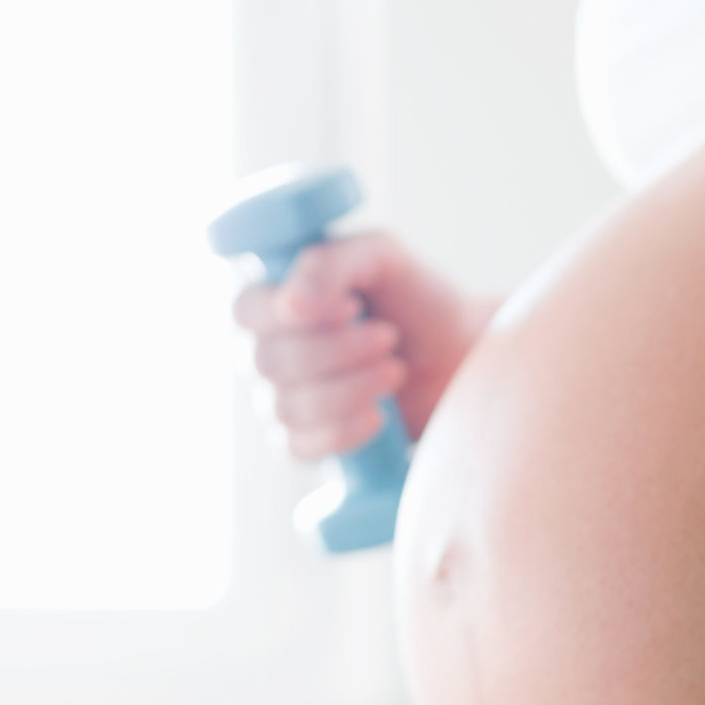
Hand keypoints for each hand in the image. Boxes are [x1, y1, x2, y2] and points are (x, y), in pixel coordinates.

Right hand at [231, 230, 493, 460]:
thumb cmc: (414, 298)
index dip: (291, 315)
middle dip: (337, 353)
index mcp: (274, 299)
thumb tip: (287, 305)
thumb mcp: (379, 257)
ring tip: (395, 372)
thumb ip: (330, 264)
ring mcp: (280, 400)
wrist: (459, 356)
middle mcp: (267, 350)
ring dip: (350, 390)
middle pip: (267, 362)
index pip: (245, 310)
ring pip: (286, 407)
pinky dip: (342, 432)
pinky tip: (379, 415)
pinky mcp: (304, 443)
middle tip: (389, 338)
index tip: (352, 307)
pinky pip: (297, 448)